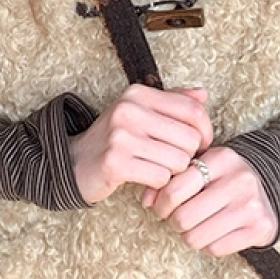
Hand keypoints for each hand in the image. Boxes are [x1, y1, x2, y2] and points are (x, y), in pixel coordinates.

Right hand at [68, 85, 212, 205]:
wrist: (74, 163)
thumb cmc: (114, 139)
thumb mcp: (140, 112)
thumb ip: (172, 101)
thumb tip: (203, 94)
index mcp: (137, 94)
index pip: (192, 110)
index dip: (205, 132)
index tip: (200, 145)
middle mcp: (128, 110)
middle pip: (190, 138)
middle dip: (188, 156)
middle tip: (173, 162)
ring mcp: (121, 136)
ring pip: (178, 160)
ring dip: (173, 172)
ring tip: (157, 170)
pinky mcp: (115, 163)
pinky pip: (161, 178)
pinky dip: (158, 185)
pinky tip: (146, 181)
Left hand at [143, 146, 278, 256]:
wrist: (271, 189)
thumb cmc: (224, 178)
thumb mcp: (200, 168)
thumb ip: (170, 179)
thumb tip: (146, 201)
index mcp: (221, 159)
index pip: (175, 189)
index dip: (161, 203)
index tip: (163, 206)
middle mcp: (238, 181)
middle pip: (182, 218)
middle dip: (174, 222)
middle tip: (179, 218)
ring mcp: (250, 206)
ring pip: (195, 237)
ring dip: (190, 235)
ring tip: (197, 225)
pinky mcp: (258, 229)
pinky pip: (215, 249)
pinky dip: (208, 245)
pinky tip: (214, 232)